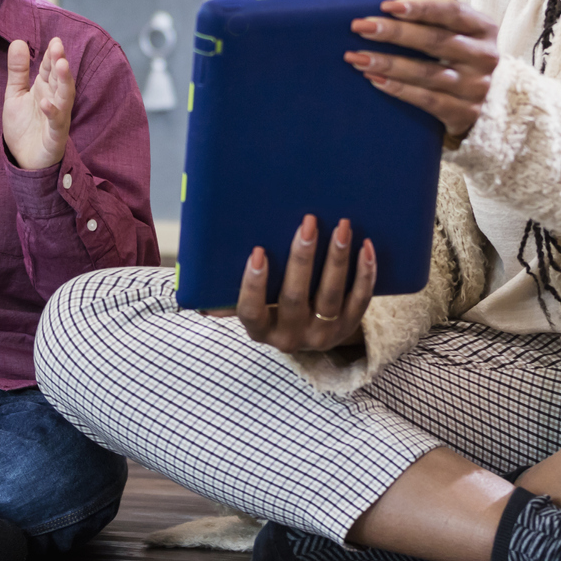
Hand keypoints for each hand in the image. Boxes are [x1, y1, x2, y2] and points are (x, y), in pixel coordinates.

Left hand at [3, 37, 73, 170]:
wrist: (24, 160)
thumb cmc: (23, 126)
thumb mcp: (15, 94)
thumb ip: (18, 70)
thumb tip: (18, 41)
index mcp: (45, 88)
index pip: (50, 68)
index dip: (52, 55)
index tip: (55, 40)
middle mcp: (55, 100)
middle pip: (60, 79)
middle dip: (60, 63)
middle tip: (58, 47)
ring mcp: (57, 117)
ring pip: (65, 97)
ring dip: (64, 81)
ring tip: (61, 65)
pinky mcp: (55, 136)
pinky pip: (56, 123)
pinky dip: (52, 112)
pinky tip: (46, 103)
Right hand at [216, 216, 374, 352]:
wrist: (311, 334)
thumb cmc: (272, 308)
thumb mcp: (253, 306)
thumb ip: (227, 299)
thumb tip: (195, 292)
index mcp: (260, 330)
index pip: (251, 311)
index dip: (253, 284)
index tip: (257, 252)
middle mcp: (291, 337)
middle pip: (295, 298)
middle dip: (302, 259)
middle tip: (308, 223)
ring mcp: (322, 334)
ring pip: (331, 296)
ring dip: (337, 259)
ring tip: (342, 227)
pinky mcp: (349, 327)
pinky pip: (360, 300)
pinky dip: (365, 273)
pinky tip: (365, 246)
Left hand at [345, 0, 501, 140]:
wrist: (485, 104)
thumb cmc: (461, 55)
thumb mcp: (459, 26)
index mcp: (484, 27)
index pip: (451, 12)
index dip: (420, 7)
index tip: (386, 4)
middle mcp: (486, 57)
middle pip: (435, 42)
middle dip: (394, 33)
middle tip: (360, 27)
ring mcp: (477, 88)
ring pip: (427, 73)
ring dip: (388, 63)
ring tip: (356, 57)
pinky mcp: (465, 114)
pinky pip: (428, 101)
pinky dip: (399, 89)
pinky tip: (375, 80)